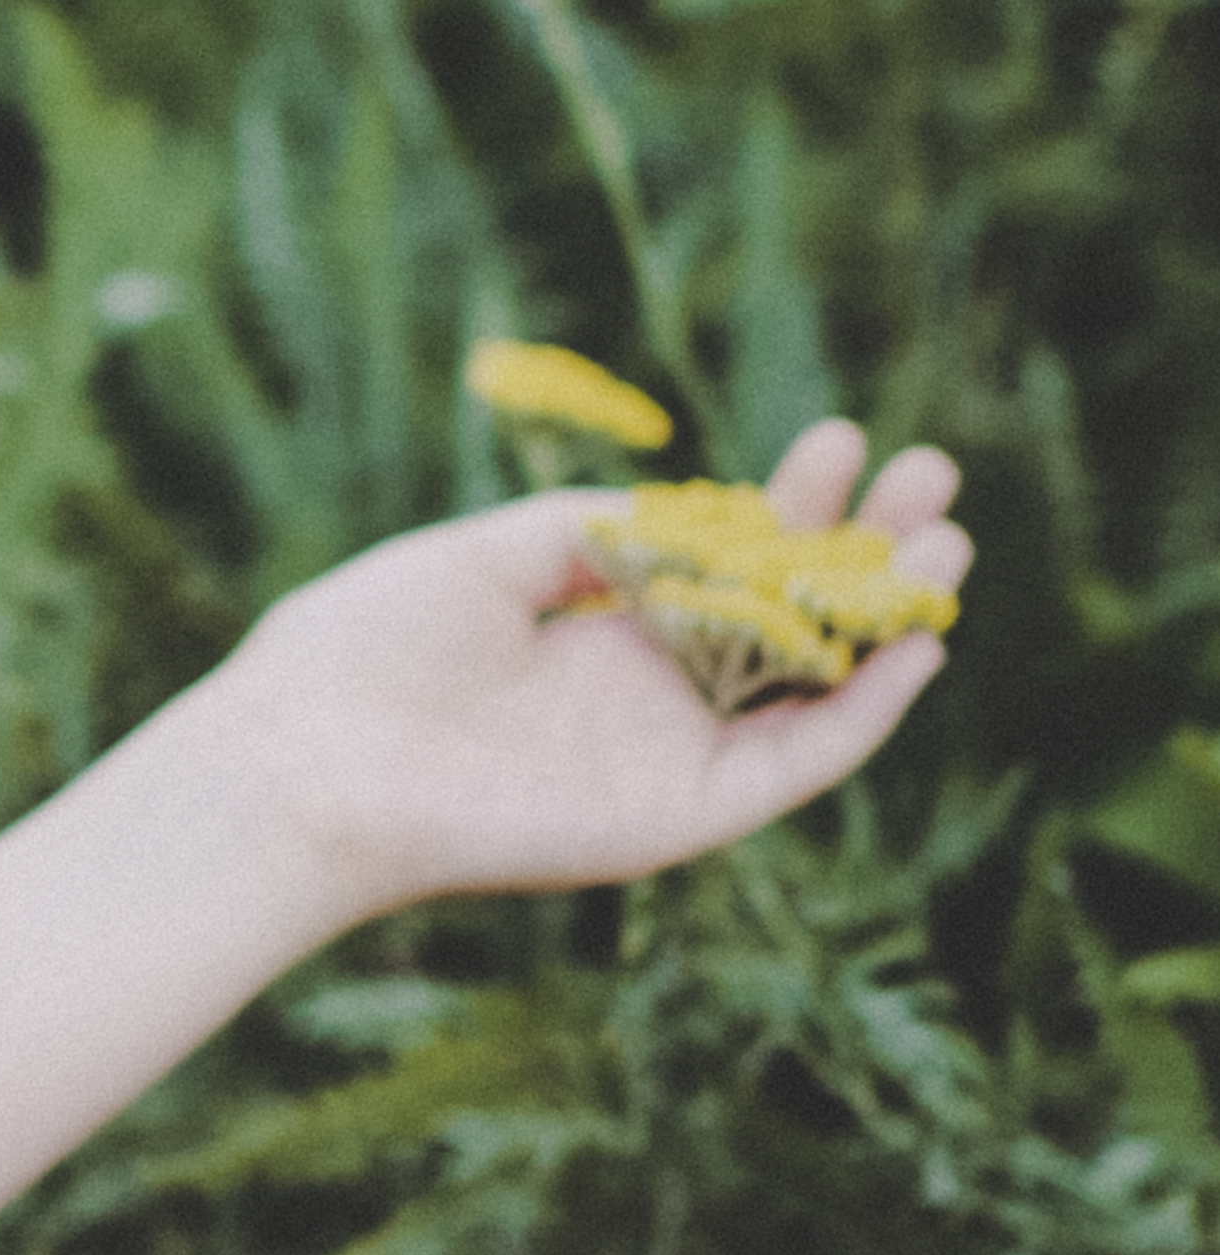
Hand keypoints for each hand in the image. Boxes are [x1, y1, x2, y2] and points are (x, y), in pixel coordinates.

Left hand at [171, 420, 965, 948]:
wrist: (307, 759)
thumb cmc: (363, 650)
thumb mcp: (486, 557)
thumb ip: (589, 531)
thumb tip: (679, 505)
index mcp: (595, 631)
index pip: (724, 564)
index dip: (790, 506)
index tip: (842, 440)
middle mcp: (644, 695)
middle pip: (789, 618)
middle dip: (862, 548)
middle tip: (933, 475)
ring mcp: (667, 755)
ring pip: (811, 688)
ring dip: (886, 619)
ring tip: (948, 543)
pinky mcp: (679, 814)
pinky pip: (794, 764)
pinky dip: (860, 710)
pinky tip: (910, 642)